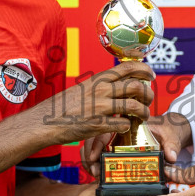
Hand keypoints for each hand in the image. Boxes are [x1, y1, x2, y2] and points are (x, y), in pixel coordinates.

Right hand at [35, 62, 154, 144]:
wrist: (44, 122)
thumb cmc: (62, 107)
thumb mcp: (82, 89)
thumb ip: (100, 87)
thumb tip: (117, 86)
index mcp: (98, 80)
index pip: (128, 67)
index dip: (144, 69)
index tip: (150, 75)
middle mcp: (100, 90)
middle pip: (136, 86)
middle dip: (148, 94)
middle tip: (148, 100)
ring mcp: (99, 108)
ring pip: (134, 106)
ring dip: (143, 112)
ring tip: (142, 117)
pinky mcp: (97, 125)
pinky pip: (123, 125)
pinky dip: (128, 127)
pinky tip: (125, 127)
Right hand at [81, 111, 192, 180]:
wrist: (172, 129)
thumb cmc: (168, 129)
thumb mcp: (171, 134)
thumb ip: (171, 145)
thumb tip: (171, 157)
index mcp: (128, 122)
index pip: (105, 129)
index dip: (96, 143)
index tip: (94, 158)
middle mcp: (119, 129)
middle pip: (94, 139)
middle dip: (90, 155)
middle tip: (94, 172)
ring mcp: (116, 139)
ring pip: (94, 147)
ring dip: (91, 160)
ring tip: (95, 175)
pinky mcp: (117, 149)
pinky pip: (101, 154)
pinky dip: (96, 163)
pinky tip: (97, 174)